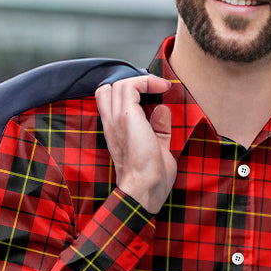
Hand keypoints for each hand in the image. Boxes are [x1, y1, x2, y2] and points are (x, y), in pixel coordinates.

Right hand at [95, 74, 174, 213]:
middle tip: (154, 90)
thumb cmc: (151, 179)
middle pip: (108, 89)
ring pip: (119, 84)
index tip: (153, 94)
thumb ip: (158, 129)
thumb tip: (162, 110)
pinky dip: (146, 82)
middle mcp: (111, 124)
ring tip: (160, 87)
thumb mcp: (158, 148)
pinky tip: (161, 87)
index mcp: (115, 133)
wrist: (144, 189)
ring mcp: (116, 120)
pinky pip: (131, 86)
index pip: (108, 102)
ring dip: (142, 81)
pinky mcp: (126, 117)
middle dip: (131, 84)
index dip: (128, 93)